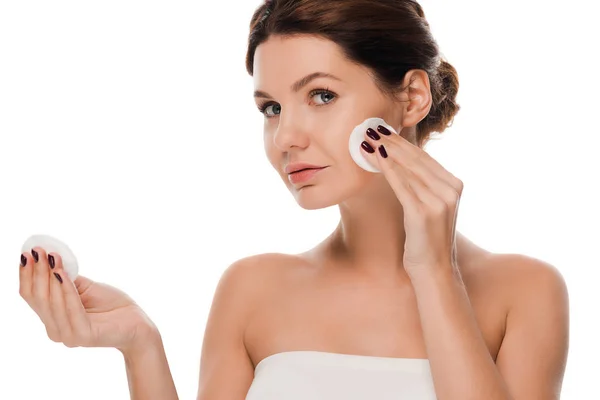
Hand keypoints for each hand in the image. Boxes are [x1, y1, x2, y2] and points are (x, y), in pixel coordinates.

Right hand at [19, 247, 157, 353]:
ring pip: (52, 303)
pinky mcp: (84, 335)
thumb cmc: (112, 306)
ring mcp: (68, 335)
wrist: (137, 323)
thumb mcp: (85, 287)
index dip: (26, 274)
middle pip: (38, 298)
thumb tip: (50, 258)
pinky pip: (71, 309)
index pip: (31, 296)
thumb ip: (67, 279)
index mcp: (53, 318)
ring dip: (50, 278)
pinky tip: (63, 273)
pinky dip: (66, 290)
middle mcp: (56, 329)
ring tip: (52, 257)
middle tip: (38, 251)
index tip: (27, 252)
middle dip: (37, 272)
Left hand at [361, 125, 462, 275]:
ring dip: (385, 152)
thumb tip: (399, 161)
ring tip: (367, 140)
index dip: (401, 142)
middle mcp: (450, 190)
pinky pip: (402, 185)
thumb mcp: (429, 206)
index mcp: (454, 185)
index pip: (423, 157)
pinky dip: (388, 169)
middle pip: (415, 159)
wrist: (434, 270)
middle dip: (391, 142)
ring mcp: (439, 201)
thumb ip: (423, 185)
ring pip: (407, 169)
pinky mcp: (424, 213)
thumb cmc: (426, 238)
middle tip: (371, 128)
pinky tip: (376, 158)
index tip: (383, 130)